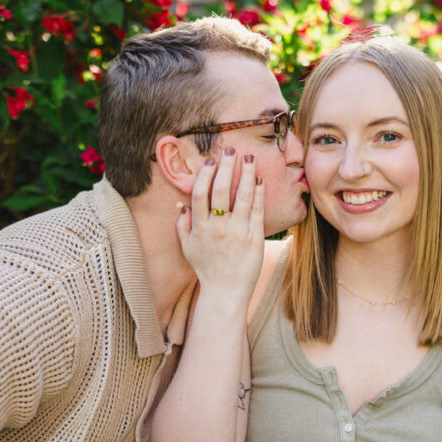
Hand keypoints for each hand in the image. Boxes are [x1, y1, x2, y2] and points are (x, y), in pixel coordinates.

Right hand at [176, 146, 264, 301]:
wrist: (225, 291)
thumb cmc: (206, 269)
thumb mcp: (187, 248)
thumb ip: (182, 226)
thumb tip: (182, 205)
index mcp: (200, 228)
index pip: (201, 194)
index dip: (205, 174)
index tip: (211, 160)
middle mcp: (218, 227)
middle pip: (221, 190)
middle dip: (226, 166)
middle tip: (231, 149)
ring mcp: (237, 232)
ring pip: (242, 196)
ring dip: (246, 173)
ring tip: (249, 157)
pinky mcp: (254, 237)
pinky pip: (256, 210)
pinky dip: (258, 193)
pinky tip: (259, 179)